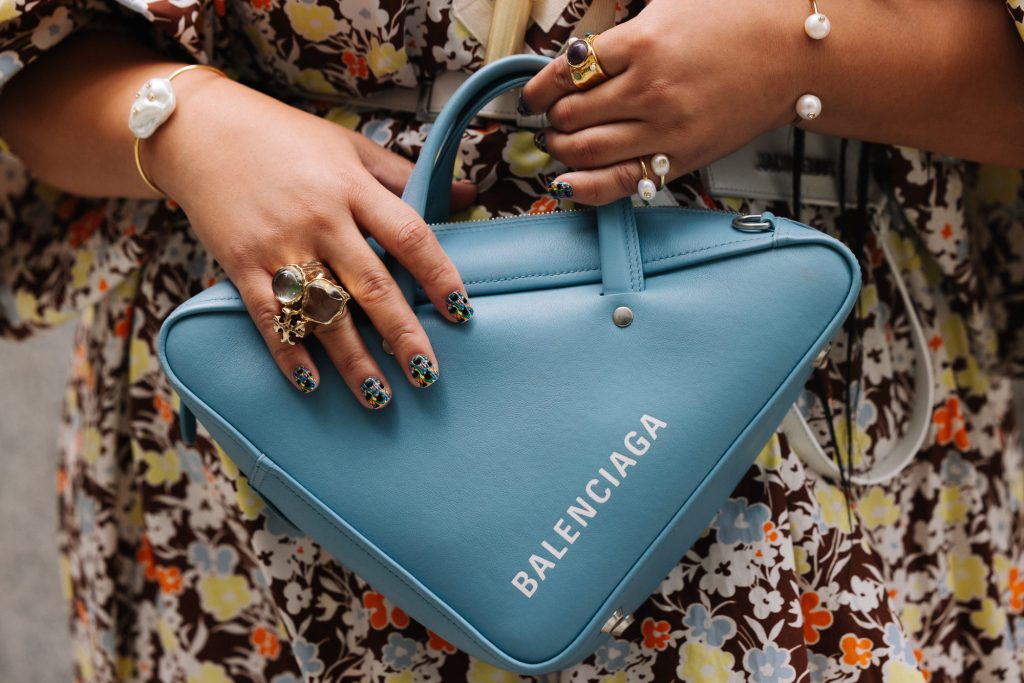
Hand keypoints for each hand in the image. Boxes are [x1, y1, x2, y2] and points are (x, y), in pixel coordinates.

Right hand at [148, 74, 476, 407]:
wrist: (200, 129)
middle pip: (371, 284)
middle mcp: (319, 218)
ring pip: (323, 310)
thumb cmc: (285, 138)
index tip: (461, 311)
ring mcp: (278, 243)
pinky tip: (311, 382)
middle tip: (427, 374)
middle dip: (402, 334)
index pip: (409, 236)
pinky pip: (268, 315)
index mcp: (352, 187)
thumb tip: (468, 195)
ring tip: (378, 396)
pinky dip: (289, 350)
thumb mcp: (350, 147)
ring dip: (352, 358)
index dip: (439, 276)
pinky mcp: (241, 263)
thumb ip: (405, 177)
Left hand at [522, 0, 808, 204]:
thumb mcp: (668, 6)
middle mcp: (648, 90)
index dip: (540, 88)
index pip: (566, 72)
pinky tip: (567, 183)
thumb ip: (620, 35)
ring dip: (563, 149)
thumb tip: (575, 60)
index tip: (535, 94)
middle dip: (553, 118)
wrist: (792, 55)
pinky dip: (585, 187)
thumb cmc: (735, 23)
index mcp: (641, 43)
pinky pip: (620, 183)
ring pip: (586, 151)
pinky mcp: (681, 158)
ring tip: (564, 141)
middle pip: (570, 116)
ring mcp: (665, 129)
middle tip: (554, 116)